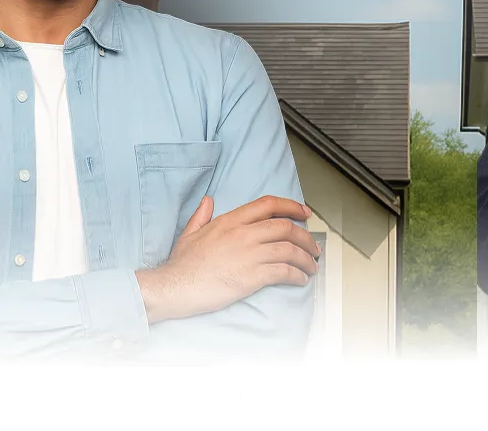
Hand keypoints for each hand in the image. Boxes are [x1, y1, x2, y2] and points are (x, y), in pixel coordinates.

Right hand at [135, 195, 320, 322]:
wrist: (174, 287)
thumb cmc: (181, 265)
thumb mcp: (189, 233)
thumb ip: (201, 215)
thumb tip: (208, 200)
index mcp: (230, 220)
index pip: (268, 204)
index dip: (292, 206)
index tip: (305, 212)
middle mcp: (243, 233)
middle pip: (286, 228)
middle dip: (306, 237)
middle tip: (314, 247)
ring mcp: (248, 254)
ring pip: (289, 250)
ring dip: (306, 258)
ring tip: (312, 266)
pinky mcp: (251, 276)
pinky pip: (283, 272)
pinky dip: (296, 275)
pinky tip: (300, 279)